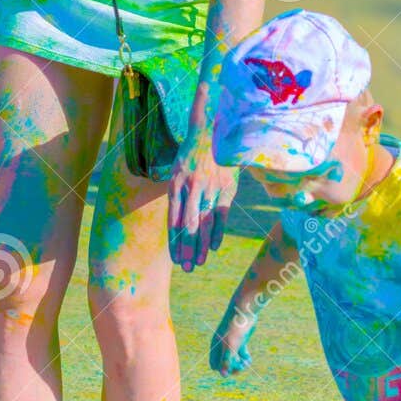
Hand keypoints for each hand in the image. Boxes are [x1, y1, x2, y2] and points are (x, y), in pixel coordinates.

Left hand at [167, 130, 237, 270]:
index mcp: (176, 186)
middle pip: (189, 226)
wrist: (211, 132)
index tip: (176, 260)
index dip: (175, 242)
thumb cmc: (191, 156)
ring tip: (200, 262)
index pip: (174, 221)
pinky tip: (214, 247)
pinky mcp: (226, 188)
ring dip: (202, 246)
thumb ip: (177, 196)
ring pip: (205, 223)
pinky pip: (221, 215)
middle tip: (187, 268)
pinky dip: (218, 232)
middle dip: (188, 249)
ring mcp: (210, 188)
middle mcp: (191, 188)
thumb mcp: (177, 172)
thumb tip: (177, 225)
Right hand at [210, 302, 256, 374]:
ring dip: (240, 364)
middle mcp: (222, 346)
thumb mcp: (231, 345)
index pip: (215, 365)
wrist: (244, 310)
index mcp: (216, 346)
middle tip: (242, 366)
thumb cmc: (235, 328)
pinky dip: (245, 357)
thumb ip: (227, 361)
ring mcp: (231, 343)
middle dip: (233, 367)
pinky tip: (249, 359)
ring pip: (234, 359)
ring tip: (246, 363)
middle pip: (225, 364)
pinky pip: (241, 353)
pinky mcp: (240, 340)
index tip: (232, 366)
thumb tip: (223, 375)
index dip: (223, 369)